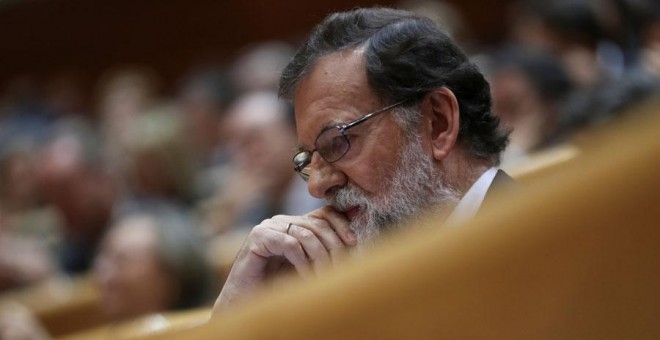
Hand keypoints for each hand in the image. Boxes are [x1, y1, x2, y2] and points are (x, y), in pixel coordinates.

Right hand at [212, 206, 355, 312]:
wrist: (245, 299)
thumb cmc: (277, 285)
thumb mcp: (308, 266)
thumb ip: (325, 252)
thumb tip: (355, 240)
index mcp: (295, 224)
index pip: (324, 214)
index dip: (341, 224)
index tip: (354, 242)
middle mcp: (282, 221)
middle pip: (317, 224)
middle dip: (334, 246)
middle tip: (342, 268)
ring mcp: (269, 227)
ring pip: (306, 235)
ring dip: (320, 259)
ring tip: (325, 278)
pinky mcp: (258, 237)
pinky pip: (290, 244)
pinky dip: (303, 263)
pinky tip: (306, 277)